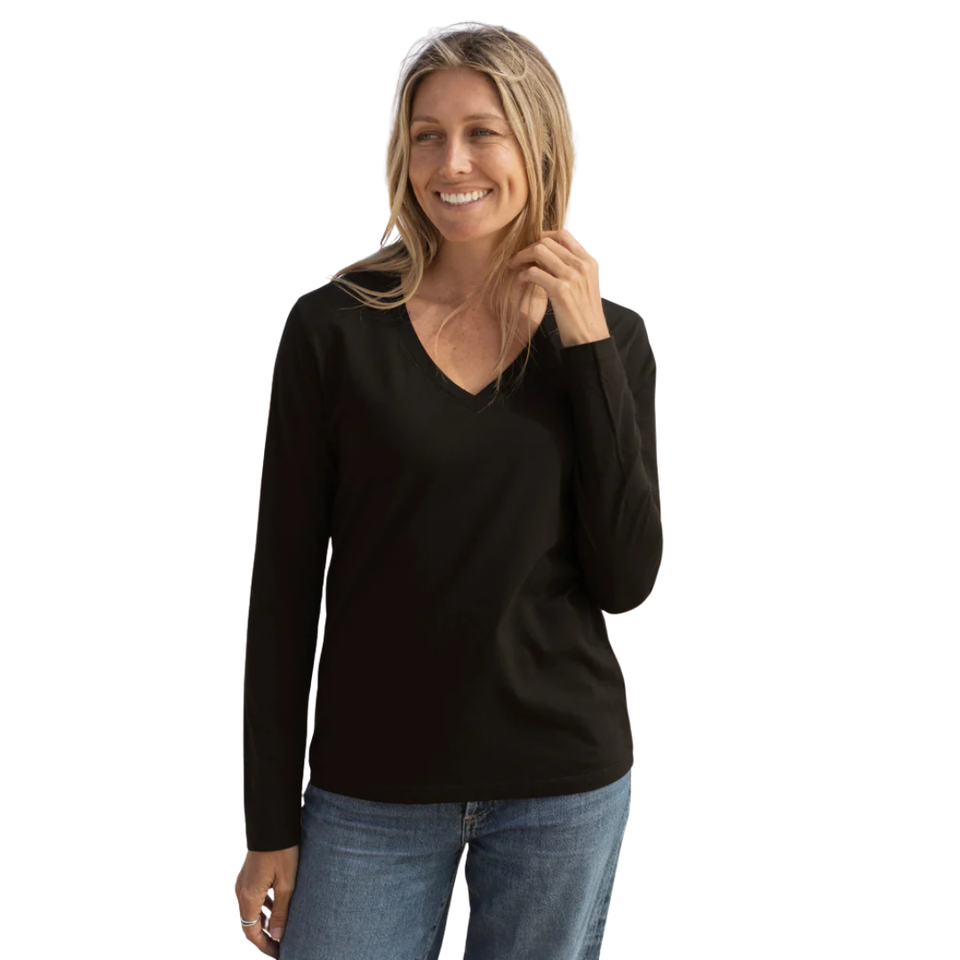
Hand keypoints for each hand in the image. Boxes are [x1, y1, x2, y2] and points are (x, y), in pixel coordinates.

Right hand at [235, 846, 298, 955]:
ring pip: (252, 910)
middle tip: (283, 945)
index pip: (251, 932)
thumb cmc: (282, 851)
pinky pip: (253, 898)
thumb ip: (282, 912)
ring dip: (265, 922)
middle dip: (266, 936)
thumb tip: (278, 936)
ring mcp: (243, 882)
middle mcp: (241, 891)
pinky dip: (264, 908)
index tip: (280, 953)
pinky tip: (278, 907)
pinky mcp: (249, 874)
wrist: (273, 823)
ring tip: (283, 929)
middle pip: (250, 923)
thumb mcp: (287, 884)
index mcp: (248, 897)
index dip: (265, 945)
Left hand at [507, 229, 609, 346]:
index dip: (543, 235)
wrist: (590, 337)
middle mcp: (582, 265)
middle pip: (548, 241)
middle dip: (528, 247)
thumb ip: (571, 268)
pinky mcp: (560, 290)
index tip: (531, 245)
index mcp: (589, 261)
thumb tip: (547, 257)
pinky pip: (534, 272)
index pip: (563, 235)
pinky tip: (521, 282)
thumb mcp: (584, 285)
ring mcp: (572, 276)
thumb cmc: (583, 314)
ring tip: (515, 267)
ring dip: (522, 257)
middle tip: (518, 259)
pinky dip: (523, 275)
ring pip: (539, 251)